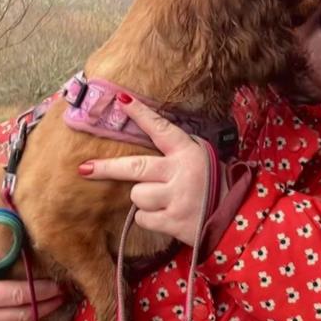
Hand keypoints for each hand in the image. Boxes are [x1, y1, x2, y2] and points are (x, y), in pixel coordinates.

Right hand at [0, 239, 65, 320]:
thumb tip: (20, 252)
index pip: (18, 296)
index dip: (41, 292)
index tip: (58, 285)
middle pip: (23, 314)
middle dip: (47, 304)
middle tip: (64, 294)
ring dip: (38, 314)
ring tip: (56, 300)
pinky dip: (22, 320)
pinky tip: (36, 308)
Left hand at [80, 96, 211, 245]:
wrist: (235, 218)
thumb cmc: (215, 183)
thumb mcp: (202, 157)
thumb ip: (178, 149)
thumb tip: (148, 133)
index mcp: (187, 152)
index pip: (161, 128)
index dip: (140, 114)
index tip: (121, 99)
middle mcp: (180, 172)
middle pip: (135, 167)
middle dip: (106, 169)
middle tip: (85, 169)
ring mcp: (176, 198)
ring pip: (138, 195)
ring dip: (144, 199)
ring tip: (162, 200)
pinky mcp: (173, 221)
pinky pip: (143, 218)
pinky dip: (150, 218)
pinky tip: (166, 215)